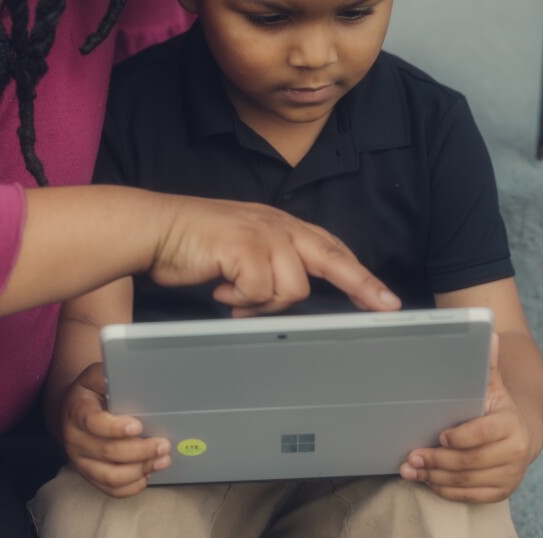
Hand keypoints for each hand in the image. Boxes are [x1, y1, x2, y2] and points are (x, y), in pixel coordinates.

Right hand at [60, 362, 171, 496]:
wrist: (73, 410)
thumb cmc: (92, 391)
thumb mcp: (97, 376)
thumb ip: (111, 375)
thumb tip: (136, 375)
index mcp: (76, 411)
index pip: (92, 422)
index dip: (115, 427)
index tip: (138, 426)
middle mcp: (74, 439)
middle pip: (107, 452)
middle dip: (140, 450)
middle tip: (164, 444)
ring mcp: (81, 461)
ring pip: (110, 476)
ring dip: (140, 470)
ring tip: (162, 460)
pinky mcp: (90, 475)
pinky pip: (111, 489)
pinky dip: (132, 485)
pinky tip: (148, 473)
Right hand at [152, 196, 400, 316]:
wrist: (155, 228)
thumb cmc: (192, 243)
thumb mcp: (239, 249)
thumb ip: (266, 266)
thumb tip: (279, 296)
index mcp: (280, 224)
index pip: (329, 248)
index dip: (358, 273)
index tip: (383, 298)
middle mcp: (278, 225)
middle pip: (332, 258)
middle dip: (363, 285)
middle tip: (387, 307)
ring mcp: (264, 234)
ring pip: (292, 289)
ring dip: (262, 303)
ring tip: (233, 297)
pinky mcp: (246, 248)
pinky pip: (260, 292)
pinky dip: (240, 300)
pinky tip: (219, 291)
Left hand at [399, 334, 533, 501]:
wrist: (518, 435)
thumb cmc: (494, 408)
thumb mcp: (491, 385)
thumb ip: (486, 364)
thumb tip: (489, 333)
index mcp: (510, 425)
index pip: (482, 434)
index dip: (459, 437)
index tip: (438, 436)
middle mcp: (514, 453)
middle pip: (469, 462)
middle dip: (436, 461)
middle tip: (410, 456)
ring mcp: (509, 475)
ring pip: (465, 482)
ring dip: (433, 477)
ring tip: (409, 468)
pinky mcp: (500, 491)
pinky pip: (469, 496)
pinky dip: (445, 490)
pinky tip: (426, 481)